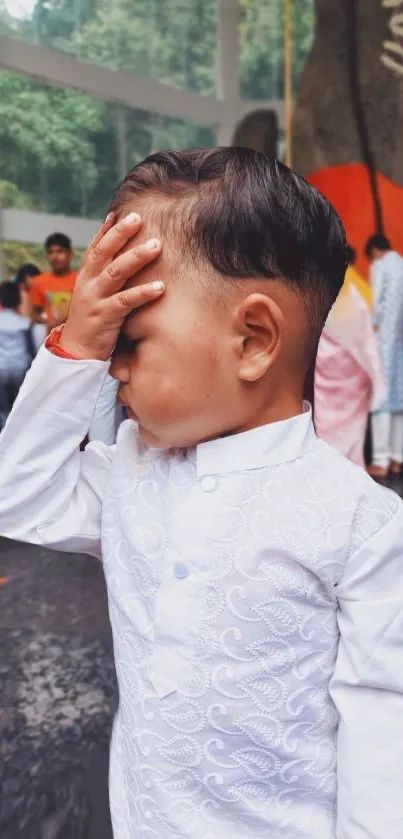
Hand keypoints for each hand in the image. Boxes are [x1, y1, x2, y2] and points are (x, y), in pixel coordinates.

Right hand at [59, 212, 163, 359]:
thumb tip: (123, 256)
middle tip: (139, 217)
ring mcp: (96, 299)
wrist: (77, 351)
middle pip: (104, 252)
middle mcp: (88, 283)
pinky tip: (161, 287)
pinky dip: (143, 293)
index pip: (96, 247)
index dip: (107, 229)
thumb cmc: (92, 320)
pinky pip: (126, 301)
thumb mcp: (94, 294)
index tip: (122, 212)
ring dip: (136, 257)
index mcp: (86, 276)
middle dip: (121, 233)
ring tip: (156, 245)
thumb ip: (105, 276)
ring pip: (115, 272)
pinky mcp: (105, 316)